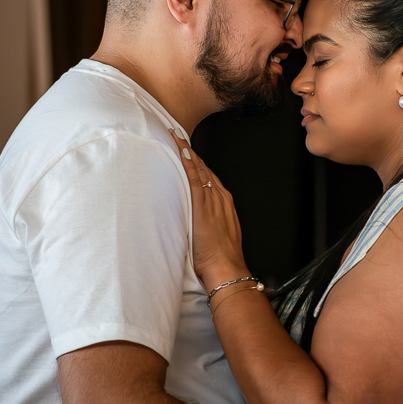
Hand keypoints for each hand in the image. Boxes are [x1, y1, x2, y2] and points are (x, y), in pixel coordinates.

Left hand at [172, 134, 246, 283]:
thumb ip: (209, 223)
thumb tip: (198, 222)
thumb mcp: (218, 234)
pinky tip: (181, 151)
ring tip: (176, 137)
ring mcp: (211, 199)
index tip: (188, 152)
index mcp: (224, 203)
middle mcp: (219, 197)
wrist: (226, 267)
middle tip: (178, 136)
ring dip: (187, 152)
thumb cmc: (221, 257)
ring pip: (198, 169)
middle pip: (203, 169)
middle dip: (191, 153)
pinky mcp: (202, 204)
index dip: (197, 163)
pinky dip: (188, 163)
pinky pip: (194, 177)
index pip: (209, 177)